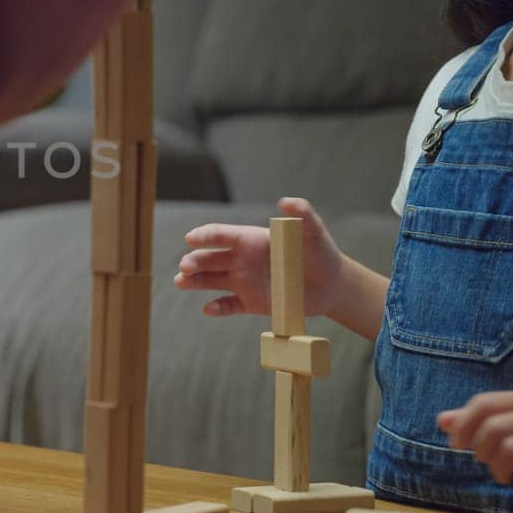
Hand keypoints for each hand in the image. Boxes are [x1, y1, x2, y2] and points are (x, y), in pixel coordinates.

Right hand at [174, 196, 345, 320]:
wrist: (331, 284)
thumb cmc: (320, 252)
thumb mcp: (313, 232)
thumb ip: (302, 215)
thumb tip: (285, 202)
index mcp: (250, 239)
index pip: (222, 235)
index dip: (205, 236)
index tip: (191, 239)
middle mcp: (241, 260)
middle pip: (210, 258)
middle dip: (195, 261)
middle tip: (186, 266)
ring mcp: (244, 282)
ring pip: (211, 281)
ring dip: (195, 281)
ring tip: (181, 281)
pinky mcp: (250, 302)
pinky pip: (229, 305)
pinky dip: (217, 308)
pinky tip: (208, 309)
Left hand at [438, 391, 512, 508]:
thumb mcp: (512, 435)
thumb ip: (478, 426)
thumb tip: (442, 420)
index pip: (482, 403)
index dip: (463, 425)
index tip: (457, 445)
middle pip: (493, 426)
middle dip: (481, 450)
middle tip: (486, 463)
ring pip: (512, 447)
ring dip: (500, 467)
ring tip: (504, 476)